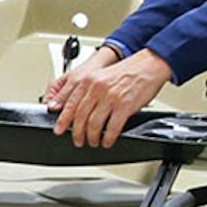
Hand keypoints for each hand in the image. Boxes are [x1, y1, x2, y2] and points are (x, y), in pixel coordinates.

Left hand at [49, 47, 172, 148]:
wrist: (147, 65)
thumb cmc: (125, 72)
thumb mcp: (99, 76)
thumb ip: (85, 90)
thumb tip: (72, 108)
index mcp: (88, 80)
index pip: (70, 103)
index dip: (62, 119)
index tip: (58, 129)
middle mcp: (96, 88)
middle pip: (80, 116)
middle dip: (76, 133)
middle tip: (77, 140)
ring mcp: (110, 97)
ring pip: (93, 124)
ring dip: (92, 137)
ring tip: (93, 142)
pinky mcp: (124, 106)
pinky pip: (112, 128)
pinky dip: (108, 138)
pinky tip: (107, 142)